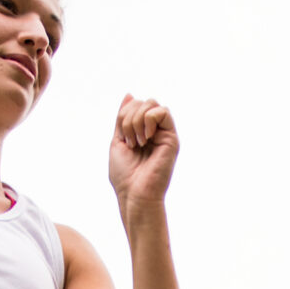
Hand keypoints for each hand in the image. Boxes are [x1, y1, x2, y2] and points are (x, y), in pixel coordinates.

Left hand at [108, 95, 177, 219]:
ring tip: (138, 141)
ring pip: (152, 103)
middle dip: (129, 117)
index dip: (124, 115)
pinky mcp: (172, 139)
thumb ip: (123, 118)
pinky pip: (163, 112)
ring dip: (137, 120)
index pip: (134, 105)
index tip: (123, 139)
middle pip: (143, 101)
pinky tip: (146, 138)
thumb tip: (129, 94)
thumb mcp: (118, 140)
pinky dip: (149, 120)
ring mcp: (164, 134)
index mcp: (142, 132)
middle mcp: (155, 131)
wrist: (135, 194)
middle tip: (130, 141)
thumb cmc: (125, 175)